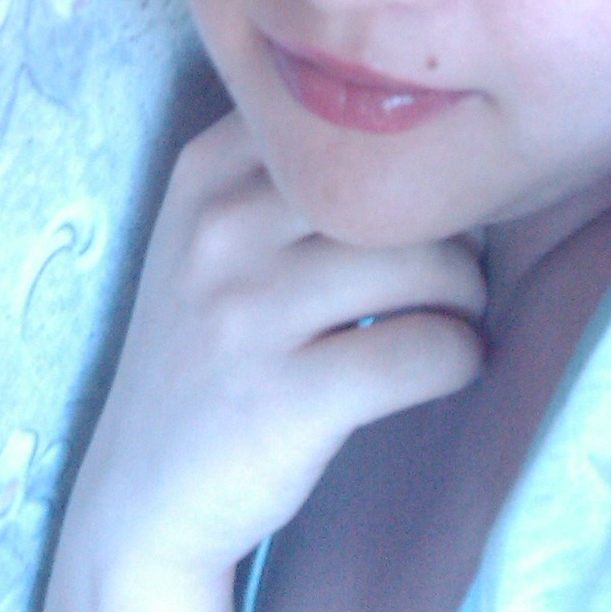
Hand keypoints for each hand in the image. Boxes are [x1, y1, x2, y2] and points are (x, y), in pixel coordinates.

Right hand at [74, 108, 486, 573]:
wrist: (143, 496)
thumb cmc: (209, 346)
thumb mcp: (210, 234)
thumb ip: (288, 172)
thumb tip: (426, 129)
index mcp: (206, 170)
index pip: (343, 115)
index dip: (407, 156)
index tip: (424, 202)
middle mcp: (220, 228)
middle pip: (397, 187)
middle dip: (453, 228)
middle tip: (458, 268)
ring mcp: (247, 315)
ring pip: (424, 264)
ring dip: (467, 295)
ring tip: (457, 317)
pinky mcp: (288, 400)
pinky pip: (425, 351)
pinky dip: (462, 357)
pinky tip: (449, 366)